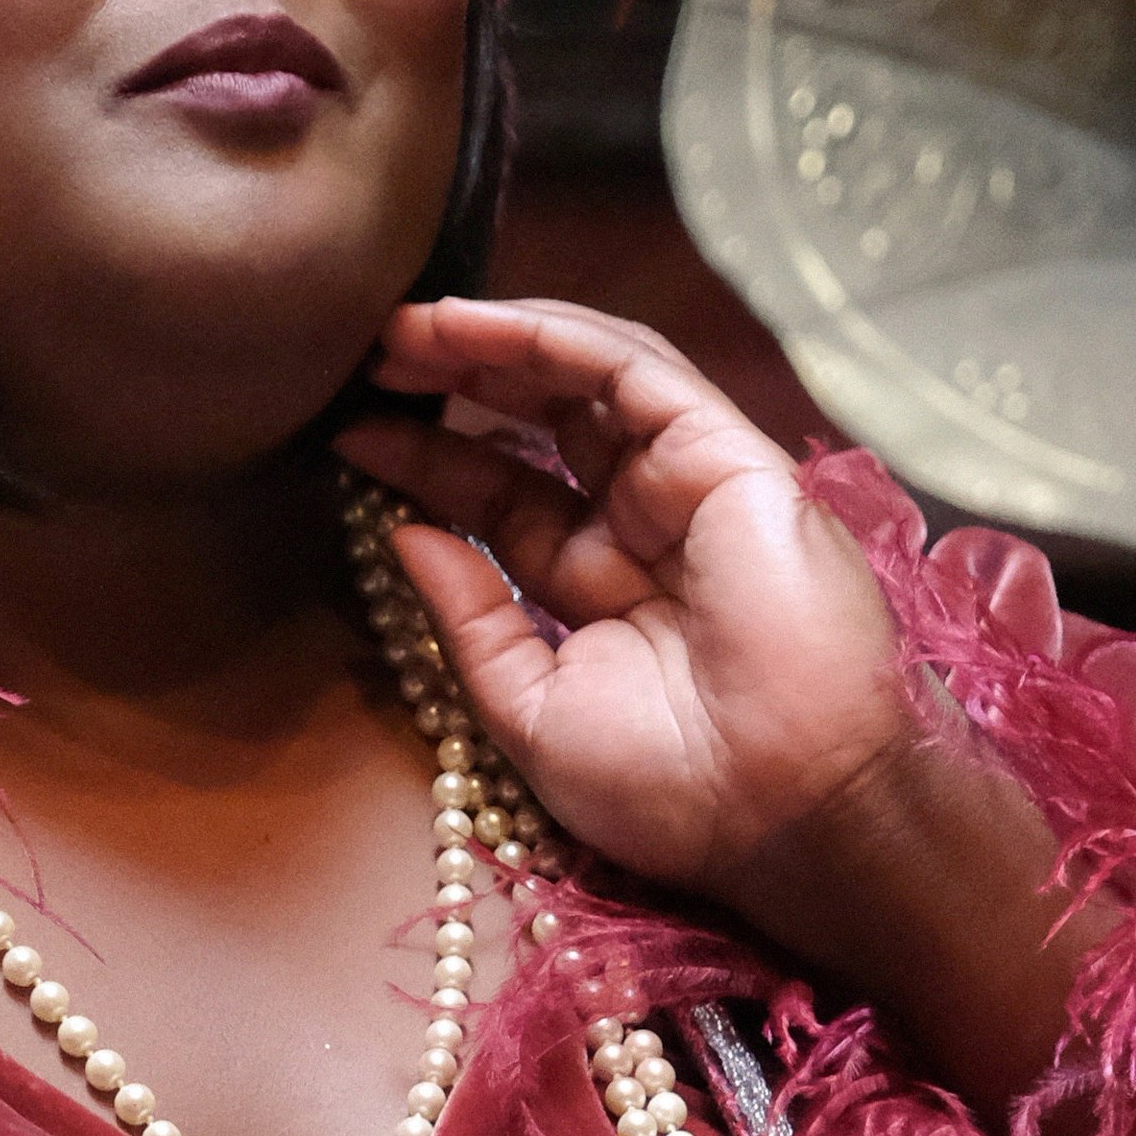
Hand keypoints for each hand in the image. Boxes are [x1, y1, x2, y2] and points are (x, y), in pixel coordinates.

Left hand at [339, 295, 1100, 1107]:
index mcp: (603, 588)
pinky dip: (553, 337)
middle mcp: (646, 525)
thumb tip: (404, 536)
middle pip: (541, 423)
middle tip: (370, 354)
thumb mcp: (530, 710)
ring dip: (494, 343)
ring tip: (406, 328)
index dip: (429, 462)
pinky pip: (633, 370)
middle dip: (456, 379)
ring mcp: (690, 484)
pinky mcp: (729, 454)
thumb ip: (469, 620)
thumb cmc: (671, 789)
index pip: (505, 499)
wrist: (783, 809)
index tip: (352, 439)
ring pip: (584, 379)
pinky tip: (476, 326)